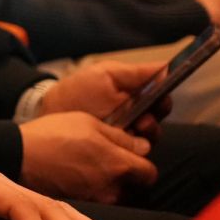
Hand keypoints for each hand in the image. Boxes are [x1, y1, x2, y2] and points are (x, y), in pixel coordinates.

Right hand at [18, 112, 155, 203]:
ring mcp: (95, 199)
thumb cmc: (51, 135)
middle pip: (135, 188)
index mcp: (118, 164)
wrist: (18, 155)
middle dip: (129, 178)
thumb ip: (121, 136)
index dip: (142, 163)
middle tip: (110, 163)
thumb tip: (142, 146)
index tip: (132, 157)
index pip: (149, 173)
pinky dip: (94, 192)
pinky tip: (78, 179)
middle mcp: (111, 186)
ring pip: (116, 196)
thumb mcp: (88, 122)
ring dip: (111, 186)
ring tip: (91, 171)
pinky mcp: (80, 206)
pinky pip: (97, 201)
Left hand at [39, 61, 168, 137]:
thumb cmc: (77, 91)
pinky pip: (138, 152)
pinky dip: (136, 147)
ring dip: (149, 131)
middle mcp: (134, 114)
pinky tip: (126, 140)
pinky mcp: (119, 150)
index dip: (164, 96)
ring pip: (152, 136)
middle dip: (157, 115)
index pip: (160, 96)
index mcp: (133, 93)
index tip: (163, 95)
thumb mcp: (105, 75)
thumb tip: (167, 67)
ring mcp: (128, 133)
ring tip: (137, 127)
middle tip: (146, 116)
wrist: (52, 114)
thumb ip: (136, 72)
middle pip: (160, 117)